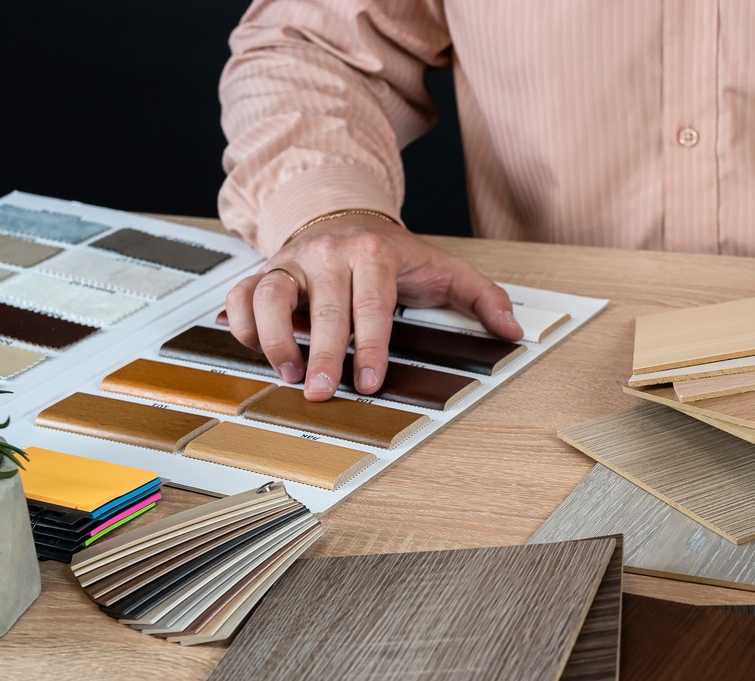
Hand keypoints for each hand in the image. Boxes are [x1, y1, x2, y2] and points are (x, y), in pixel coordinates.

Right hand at [223, 213, 521, 400]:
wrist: (345, 215)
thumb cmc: (393, 253)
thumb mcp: (444, 269)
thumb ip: (482, 298)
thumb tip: (513, 329)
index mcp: (374, 254)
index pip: (372, 304)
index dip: (370, 345)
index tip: (369, 380)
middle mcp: (328, 254)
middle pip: (322, 308)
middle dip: (320, 354)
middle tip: (322, 391)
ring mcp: (292, 262)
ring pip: (269, 295)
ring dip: (273, 339)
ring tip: (288, 376)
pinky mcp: (265, 271)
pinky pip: (241, 295)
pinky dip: (241, 323)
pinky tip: (257, 350)